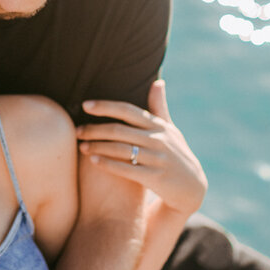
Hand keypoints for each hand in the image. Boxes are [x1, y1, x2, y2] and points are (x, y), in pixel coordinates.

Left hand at [76, 80, 206, 215]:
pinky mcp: (155, 178)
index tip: (85, 105)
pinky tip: (93, 161)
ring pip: (120, 149)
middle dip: (95, 129)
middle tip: (77, 131)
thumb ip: (160, 107)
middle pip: (119, 130)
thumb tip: (158, 81)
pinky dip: (108, 164)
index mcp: (159, 126)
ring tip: (81, 146)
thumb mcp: (171, 130)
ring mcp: (157, 159)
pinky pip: (127, 169)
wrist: (192, 187)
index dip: (106, 107)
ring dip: (97, 147)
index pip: (128, 111)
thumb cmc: (176, 154)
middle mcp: (158, 140)